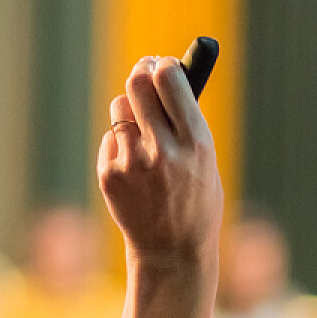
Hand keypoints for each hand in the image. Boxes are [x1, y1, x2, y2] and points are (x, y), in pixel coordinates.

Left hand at [97, 56, 223, 272]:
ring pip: (120, 108)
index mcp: (195, 142)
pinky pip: (111, 139)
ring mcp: (132, 163)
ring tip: (143, 131)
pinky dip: (120, 145)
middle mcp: (163, 149)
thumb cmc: (195, 202)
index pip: (169, 79)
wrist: (172, 252)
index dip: (164, 66)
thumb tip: (164, 76)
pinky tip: (135, 168)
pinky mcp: (109, 175)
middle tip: (144, 73)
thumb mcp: (206, 162)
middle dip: (141, 73)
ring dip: (130, 110)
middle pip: (138, 83)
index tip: (163, 65)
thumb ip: (186, 123)